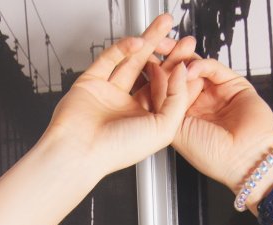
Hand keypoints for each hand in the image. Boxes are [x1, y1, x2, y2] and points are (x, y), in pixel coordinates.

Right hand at [46, 14, 189, 179]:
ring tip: (164, 25)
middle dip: (169, 55)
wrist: (79, 150)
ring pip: (133, 62)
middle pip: (153, 74)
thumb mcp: (162, 129)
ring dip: (149, 42)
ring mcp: (110, 94)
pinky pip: (110, 59)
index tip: (193, 61)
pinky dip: (124, 48)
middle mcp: (129, 108)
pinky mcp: (92, 81)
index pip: (167, 93)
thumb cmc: (116, 150)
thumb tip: (180, 71)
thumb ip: (177, 100)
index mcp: (146, 123)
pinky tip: (138, 42)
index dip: (180, 76)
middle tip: (183, 40)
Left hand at [154, 54, 272, 194]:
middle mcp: (199, 105)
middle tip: (156, 48)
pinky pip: (213, 68)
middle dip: (168, 61)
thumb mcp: (177, 130)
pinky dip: (200, 65)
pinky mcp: (232, 84)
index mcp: (183, 119)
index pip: (166, 91)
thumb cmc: (214, 157)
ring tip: (171, 51)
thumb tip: (156, 74)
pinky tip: (190, 68)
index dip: (155, 76)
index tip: (143, 63)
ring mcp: (215, 94)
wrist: (245, 159)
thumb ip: (165, 102)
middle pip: (180, 76)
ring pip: (196, 68)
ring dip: (183, 57)